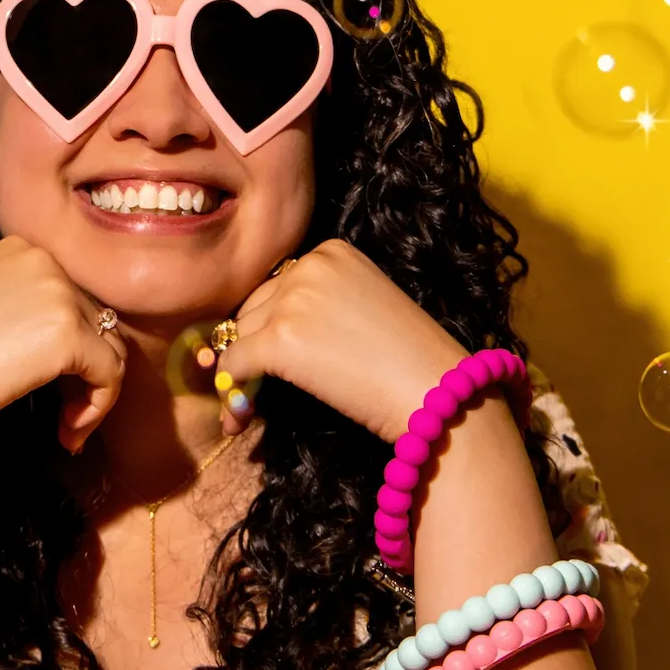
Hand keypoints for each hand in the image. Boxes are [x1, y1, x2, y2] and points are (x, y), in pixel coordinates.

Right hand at [0, 235, 125, 452]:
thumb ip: (26, 308)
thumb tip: (82, 342)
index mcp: (20, 249)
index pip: (71, 297)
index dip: (70, 346)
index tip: (53, 385)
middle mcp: (43, 259)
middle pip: (95, 320)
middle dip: (84, 372)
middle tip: (65, 415)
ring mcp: (58, 291)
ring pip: (109, 348)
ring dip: (93, 392)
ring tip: (68, 427)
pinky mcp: (68, 331)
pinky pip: (109, 374)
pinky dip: (97, 408)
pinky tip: (69, 433)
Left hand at [214, 239, 469, 441]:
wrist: (436, 391)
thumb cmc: (410, 360)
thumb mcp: (363, 307)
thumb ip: (316, 306)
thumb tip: (254, 339)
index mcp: (331, 251)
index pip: (277, 286)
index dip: (271, 324)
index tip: (277, 358)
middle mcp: (309, 265)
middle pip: (253, 308)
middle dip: (253, 348)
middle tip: (256, 387)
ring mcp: (293, 300)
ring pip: (240, 336)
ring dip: (241, 374)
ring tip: (245, 408)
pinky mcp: (280, 339)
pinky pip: (234, 364)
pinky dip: (233, 394)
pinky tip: (239, 418)